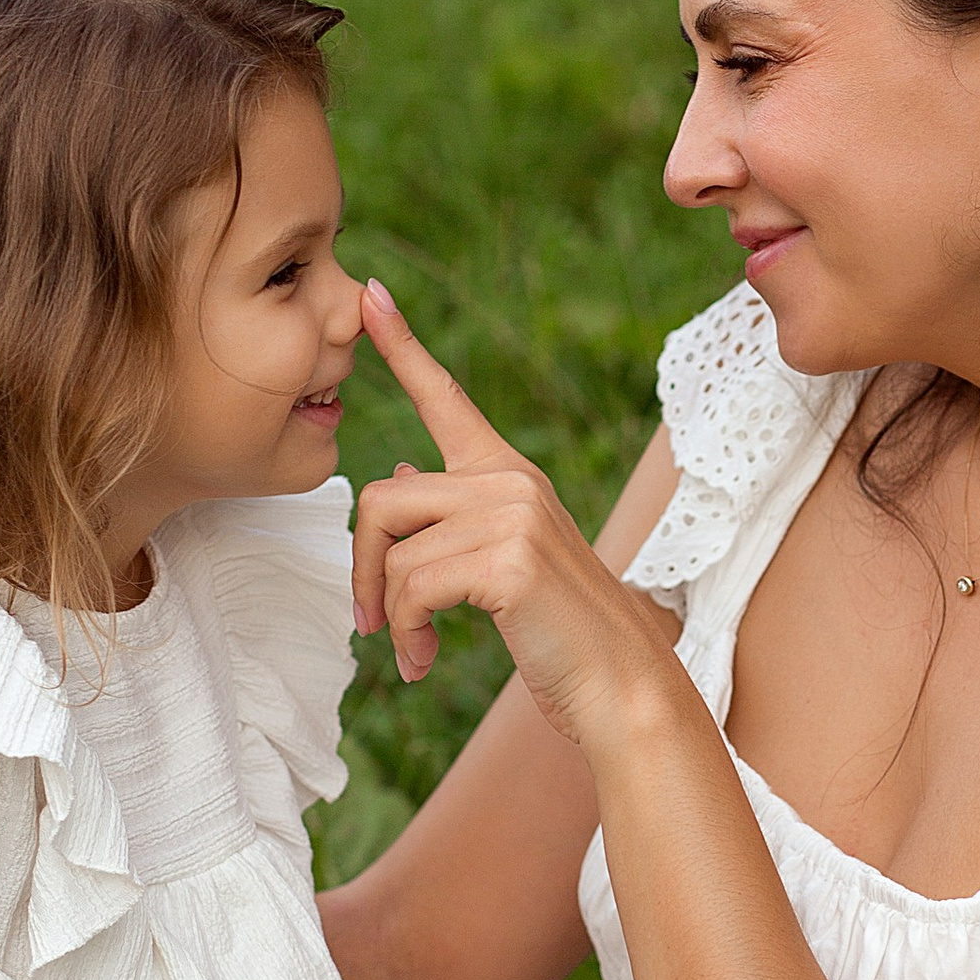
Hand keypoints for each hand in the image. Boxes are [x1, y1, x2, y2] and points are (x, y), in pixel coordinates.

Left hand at [351, 282, 674, 747]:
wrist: (618, 683)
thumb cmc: (558, 631)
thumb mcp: (499, 563)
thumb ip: (449, 516)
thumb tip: (394, 476)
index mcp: (506, 474)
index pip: (444, 398)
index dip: (401, 347)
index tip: (367, 296)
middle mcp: (510, 481)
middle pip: (379, 501)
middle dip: (361, 569)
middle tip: (367, 624)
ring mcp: (513, 516)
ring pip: (393, 553)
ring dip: (387, 615)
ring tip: (412, 653)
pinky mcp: (510, 561)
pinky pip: (412, 588)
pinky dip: (406, 634)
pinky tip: (425, 662)